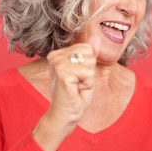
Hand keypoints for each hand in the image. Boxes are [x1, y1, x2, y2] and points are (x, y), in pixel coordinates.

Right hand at [32, 36, 100, 150]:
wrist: (66, 114)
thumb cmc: (75, 94)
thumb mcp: (86, 70)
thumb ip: (90, 53)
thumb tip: (96, 36)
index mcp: (58, 53)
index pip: (87, 47)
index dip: (88, 65)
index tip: (78, 77)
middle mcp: (55, 55)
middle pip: (89, 53)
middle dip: (89, 71)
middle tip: (78, 83)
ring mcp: (57, 63)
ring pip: (90, 62)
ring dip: (88, 78)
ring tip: (77, 86)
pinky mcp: (63, 73)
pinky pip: (88, 73)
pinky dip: (87, 84)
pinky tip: (76, 90)